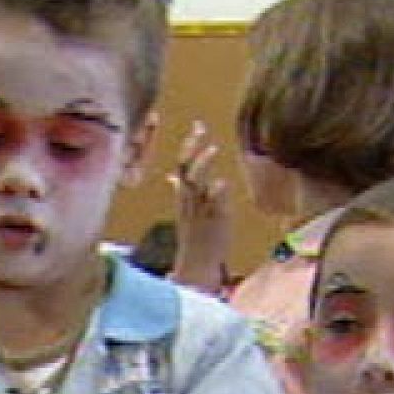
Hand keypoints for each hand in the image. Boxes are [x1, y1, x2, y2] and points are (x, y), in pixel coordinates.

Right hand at [168, 120, 233, 295]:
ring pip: (195, 185)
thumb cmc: (197, 238)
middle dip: (191, 148)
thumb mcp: (186, 212)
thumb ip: (181, 192)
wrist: (197, 268)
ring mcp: (199, 212)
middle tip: (201, 129)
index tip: (198, 126)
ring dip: (202, 166)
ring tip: (213, 149)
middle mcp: (188, 202)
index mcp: (183, 197)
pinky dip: (215, 195)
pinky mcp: (212, 224)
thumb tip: (173, 177)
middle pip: (185, 170)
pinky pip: (212, 207)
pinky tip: (221, 183)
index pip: (182, 165)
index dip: (189, 145)